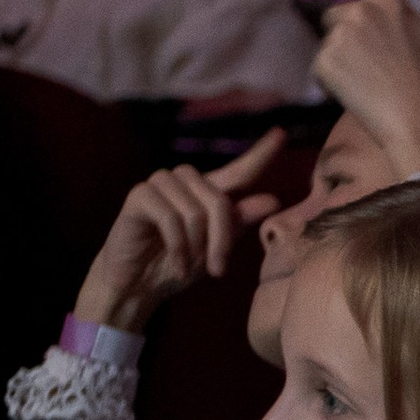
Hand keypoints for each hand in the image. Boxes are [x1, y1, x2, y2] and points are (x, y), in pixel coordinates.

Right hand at [71, 129, 286, 332]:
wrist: (138, 285)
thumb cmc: (177, 266)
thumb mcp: (215, 248)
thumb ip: (239, 222)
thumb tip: (272, 199)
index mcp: (208, 192)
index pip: (239, 171)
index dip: (260, 154)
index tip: (281, 134)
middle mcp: (185, 182)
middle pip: (219, 200)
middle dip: (221, 239)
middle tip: (217, 268)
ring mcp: (159, 184)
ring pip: (195, 209)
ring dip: (196, 244)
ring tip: (188, 265)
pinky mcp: (138, 195)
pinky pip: (170, 217)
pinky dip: (178, 246)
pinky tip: (177, 264)